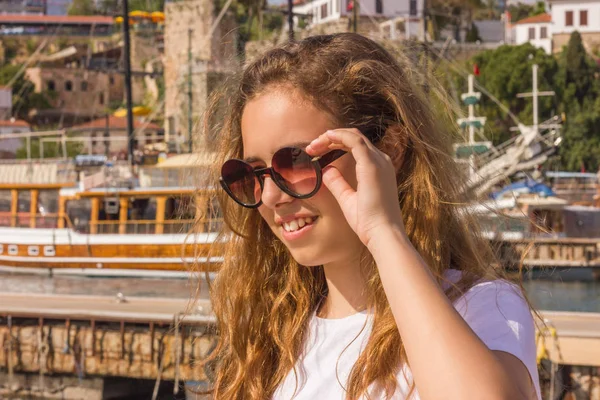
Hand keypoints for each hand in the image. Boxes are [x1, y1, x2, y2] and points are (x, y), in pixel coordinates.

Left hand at [306, 129, 404, 247]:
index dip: (335, 144)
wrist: (382, 233)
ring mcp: (378, 161)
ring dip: (331, 137)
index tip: (316, 152)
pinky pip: (354, 141)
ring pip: (354, 136)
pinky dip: (338, 136)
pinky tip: (325, 138)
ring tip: (313, 145)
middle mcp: (381, 162)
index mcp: (377, 169)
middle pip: (354, 138)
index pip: (356, 146)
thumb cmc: (368, 222)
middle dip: (330, 139)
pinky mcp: (372, 164)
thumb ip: (338, 183)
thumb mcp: (347, 199)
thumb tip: (326, 170)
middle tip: (311, 147)